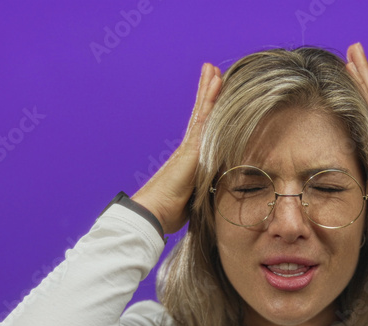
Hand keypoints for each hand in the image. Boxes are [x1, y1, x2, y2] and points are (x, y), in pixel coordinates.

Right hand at [132, 63, 222, 233]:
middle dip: (206, 94)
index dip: (207, 113)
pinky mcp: (191, 148)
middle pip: (200, 115)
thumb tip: (212, 196)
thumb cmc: (168, 212)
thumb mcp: (193, 200)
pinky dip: (210, 100)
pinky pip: (204, 119)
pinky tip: (215, 83)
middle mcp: (187, 149)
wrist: (151, 214)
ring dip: (208, 90)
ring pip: (202, 112)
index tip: (212, 95)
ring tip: (212, 70)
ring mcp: (188, 147)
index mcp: (188, 161)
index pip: (201, 132)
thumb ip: (202, 192)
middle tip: (210, 72)